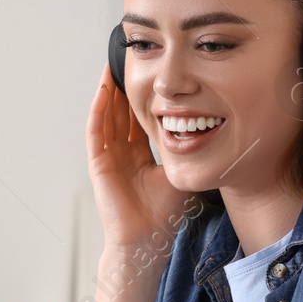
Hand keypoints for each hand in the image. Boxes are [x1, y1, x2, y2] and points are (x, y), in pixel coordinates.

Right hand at [88, 63, 194, 248]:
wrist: (147, 238)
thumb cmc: (163, 214)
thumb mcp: (179, 172)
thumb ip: (183, 150)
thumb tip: (205, 129)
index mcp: (141, 157)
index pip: (139, 121)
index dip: (143, 99)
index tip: (150, 77)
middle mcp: (123, 155)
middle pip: (121, 114)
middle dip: (125, 89)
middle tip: (130, 63)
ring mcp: (109, 158)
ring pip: (107, 117)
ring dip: (109, 93)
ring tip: (113, 68)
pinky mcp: (99, 164)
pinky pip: (96, 131)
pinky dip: (99, 109)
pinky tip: (104, 91)